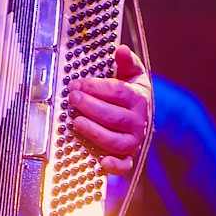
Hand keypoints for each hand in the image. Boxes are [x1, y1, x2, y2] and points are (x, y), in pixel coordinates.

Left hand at [66, 44, 150, 174]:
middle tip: (72, 99)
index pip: (117, 92)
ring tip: (76, 122)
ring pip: (115, 140)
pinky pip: (124, 165)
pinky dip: (114, 166)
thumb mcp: (132, 75)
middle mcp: (138, 121)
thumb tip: (121, 49)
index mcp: (138, 98)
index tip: (76, 84)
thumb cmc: (131, 94)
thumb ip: (126, 62)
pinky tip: (101, 161)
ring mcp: (133, 140)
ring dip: (95, 132)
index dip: (95, 88)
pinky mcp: (129, 157)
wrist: (143, 116)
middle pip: (114, 116)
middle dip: (90, 107)